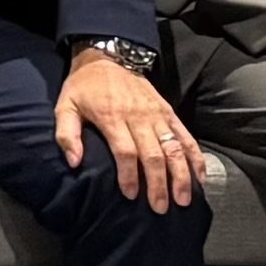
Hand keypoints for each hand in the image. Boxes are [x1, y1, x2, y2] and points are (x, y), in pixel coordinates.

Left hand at [57, 48, 200, 208]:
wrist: (107, 58)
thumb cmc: (84, 87)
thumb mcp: (65, 106)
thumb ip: (66, 134)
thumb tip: (73, 162)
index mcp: (112, 117)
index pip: (126, 151)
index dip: (130, 175)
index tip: (130, 195)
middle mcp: (138, 117)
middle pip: (154, 155)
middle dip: (158, 183)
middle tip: (160, 207)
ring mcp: (157, 114)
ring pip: (174, 148)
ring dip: (181, 175)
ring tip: (184, 199)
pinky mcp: (169, 112)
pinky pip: (186, 137)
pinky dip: (195, 157)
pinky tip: (200, 177)